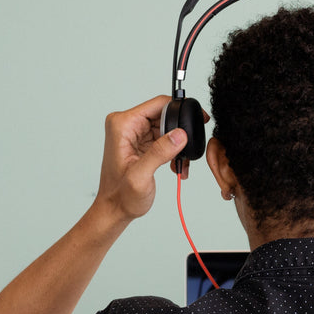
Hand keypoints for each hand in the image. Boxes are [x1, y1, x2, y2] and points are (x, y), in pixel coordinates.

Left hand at [96, 96, 189, 220]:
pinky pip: (164, 137)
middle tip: (185, 151)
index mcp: (123, 125)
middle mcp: (127, 125)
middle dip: (179, 132)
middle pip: (164, 114)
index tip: (197, 118)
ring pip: (167, 127)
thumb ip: (159, 153)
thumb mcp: (141, 176)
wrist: (115, 209)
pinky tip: (174, 164)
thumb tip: (179, 134)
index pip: (157, 104)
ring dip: (177, 144)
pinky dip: (173, 150)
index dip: (180, 109)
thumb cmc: (121, 196)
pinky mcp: (141, 141)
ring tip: (179, 162)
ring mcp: (134, 133)